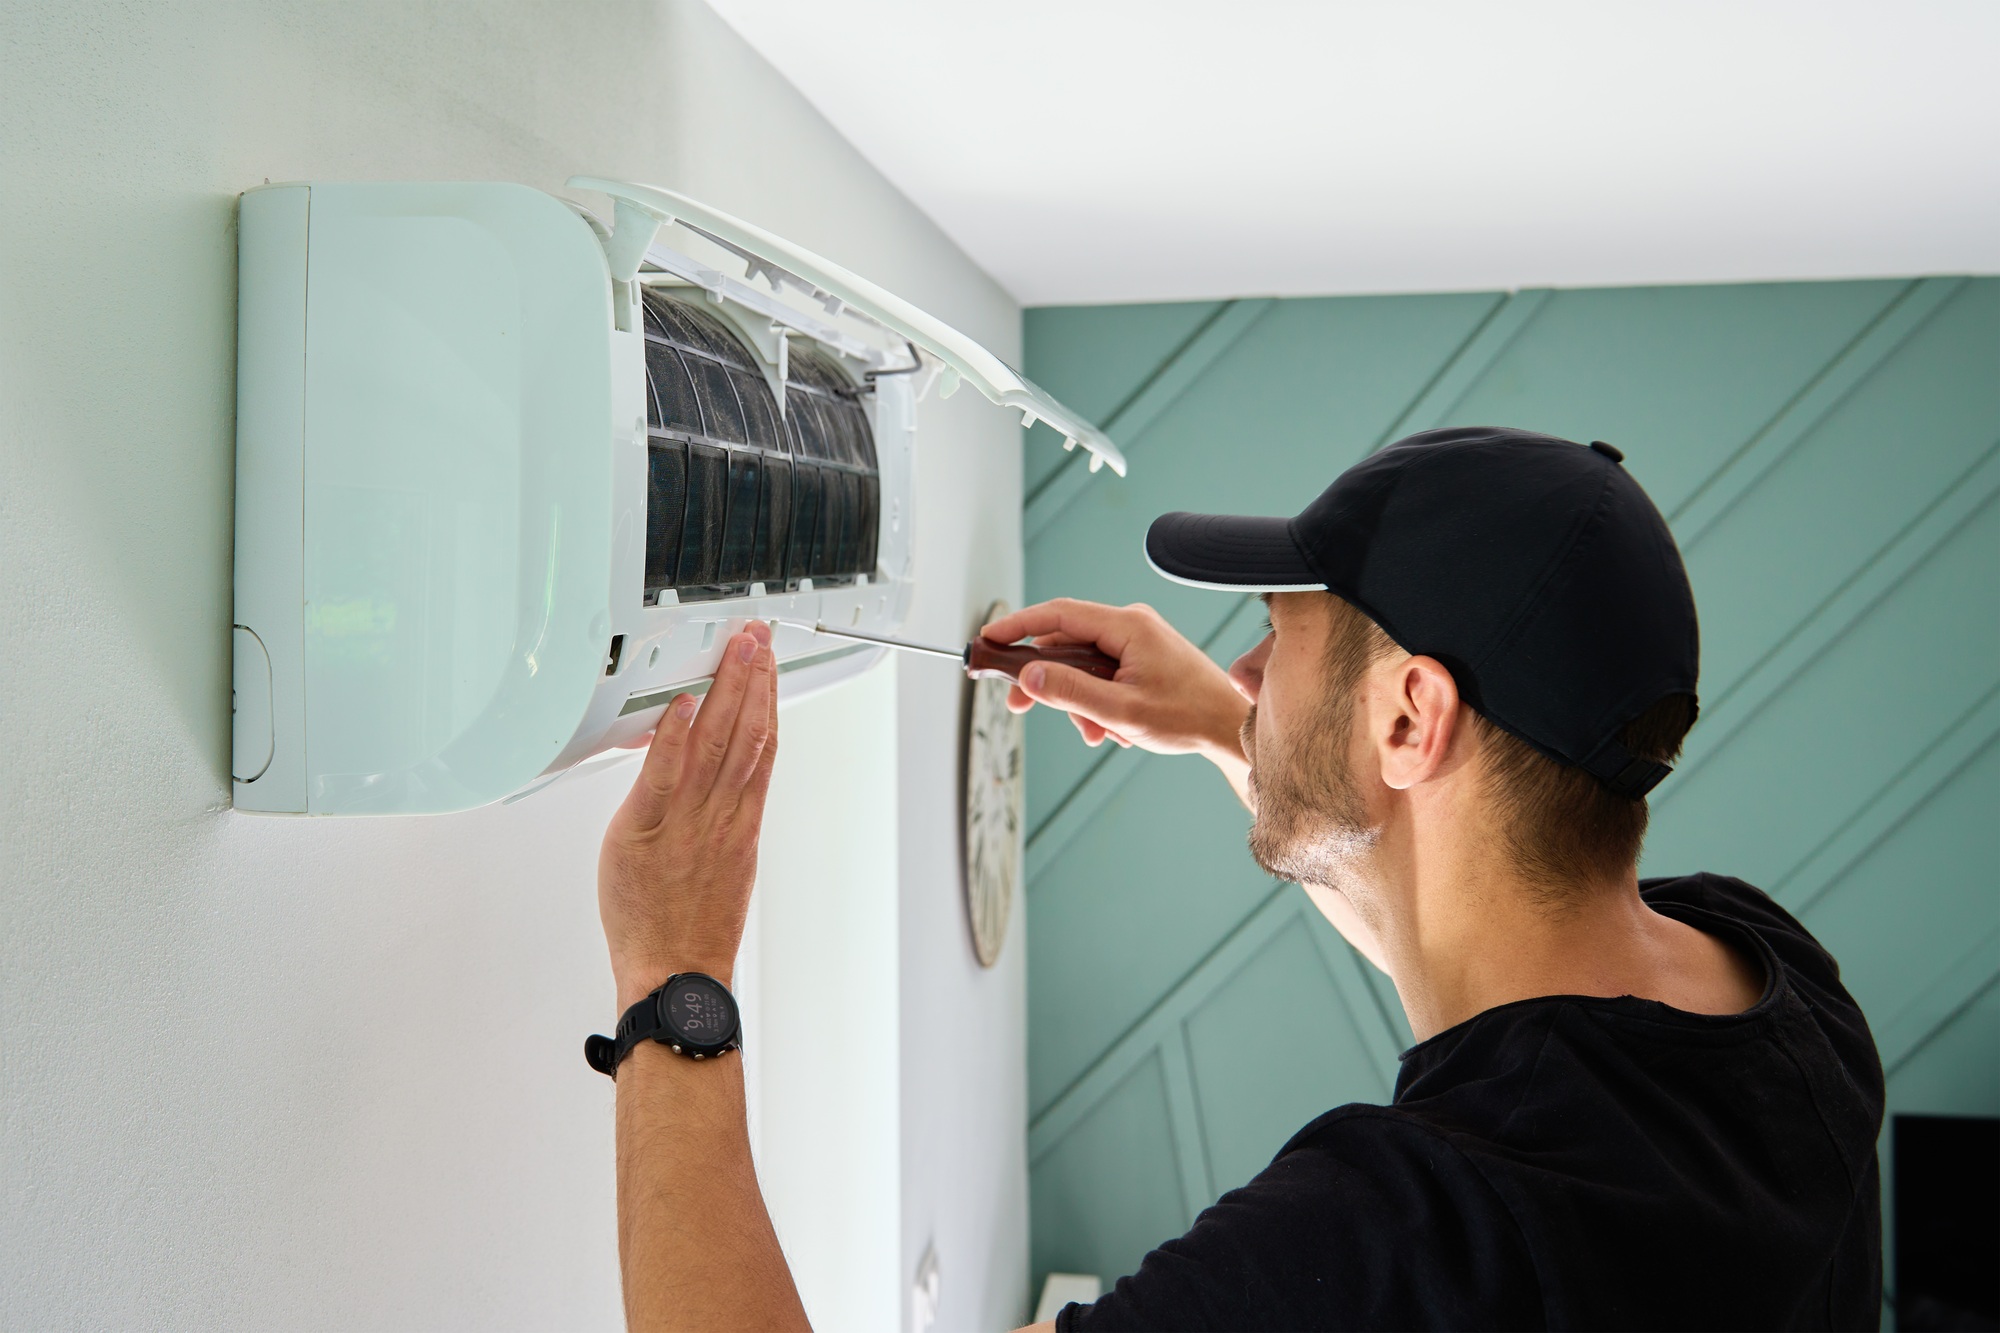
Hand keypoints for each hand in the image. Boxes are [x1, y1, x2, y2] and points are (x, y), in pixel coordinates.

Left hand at [598, 621, 777, 1010]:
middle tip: (758, 637)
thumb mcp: (723, 865)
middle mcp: (721, 813)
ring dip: (727, 691)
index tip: (770, 664)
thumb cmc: (694, 929)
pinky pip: (662, 778)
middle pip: (747, 732)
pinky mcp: (646, 832)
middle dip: (754, 678)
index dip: (769, 698)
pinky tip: (683, 705)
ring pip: (717, 745)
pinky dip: (674, 739)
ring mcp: (688, 821)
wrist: (678, 973)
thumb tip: (712, 788)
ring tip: (736, 651)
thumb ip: (719, 819)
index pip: (763, 744)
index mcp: (741, 820)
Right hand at [981, 599, 1248, 766]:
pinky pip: (1102, 672)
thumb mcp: (1120, 711)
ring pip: (1083, 663)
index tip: (988, 639)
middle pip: (1066, 642)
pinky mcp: (1142, 656)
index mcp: (1128, 626)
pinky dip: (1096, 700)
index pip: (1057, 614)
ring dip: (1077, 700)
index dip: (1017, 625)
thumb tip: (1028, 677)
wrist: (1229, 728)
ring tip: (1096, 732)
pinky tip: (1111, 728)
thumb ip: (1070, 692)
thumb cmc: (1188, 717)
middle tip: (1019, 705)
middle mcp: (1131, 624)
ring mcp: (1138, 640)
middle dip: (1046, 680)